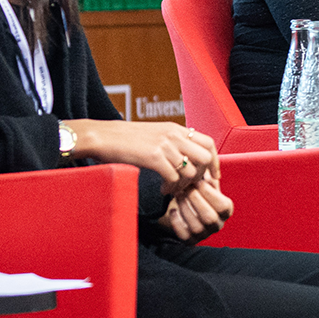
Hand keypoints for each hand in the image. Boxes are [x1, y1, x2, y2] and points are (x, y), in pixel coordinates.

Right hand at [63, 119, 217, 190]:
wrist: (103, 136)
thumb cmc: (126, 139)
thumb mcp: (155, 134)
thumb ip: (172, 142)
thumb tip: (187, 156)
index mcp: (176, 128)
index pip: (209, 143)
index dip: (215, 162)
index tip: (212, 176)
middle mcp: (174, 134)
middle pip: (206, 157)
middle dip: (202, 176)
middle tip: (190, 186)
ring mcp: (165, 145)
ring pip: (190, 171)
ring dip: (184, 185)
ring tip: (173, 188)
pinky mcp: (154, 157)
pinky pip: (174, 178)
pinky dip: (171, 187)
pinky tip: (163, 189)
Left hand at [157, 174, 234, 242]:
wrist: (185, 206)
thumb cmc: (198, 191)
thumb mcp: (206, 183)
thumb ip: (208, 176)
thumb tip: (206, 168)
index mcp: (226, 211)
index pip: (223, 206)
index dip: (210, 194)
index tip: (199, 181)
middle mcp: (217, 225)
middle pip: (209, 217)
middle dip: (196, 200)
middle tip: (185, 188)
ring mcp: (204, 234)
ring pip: (196, 226)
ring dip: (185, 208)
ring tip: (178, 195)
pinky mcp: (190, 240)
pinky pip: (184, 235)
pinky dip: (177, 222)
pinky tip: (173, 210)